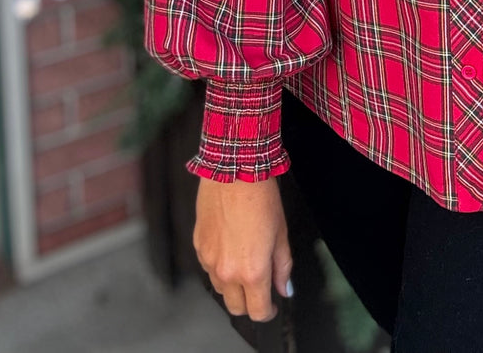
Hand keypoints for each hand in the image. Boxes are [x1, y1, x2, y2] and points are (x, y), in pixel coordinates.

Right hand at [194, 176, 292, 322]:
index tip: (272, 305)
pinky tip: (230, 249)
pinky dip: (219, 267)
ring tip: (245, 263)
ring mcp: (209, 261)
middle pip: (236, 307)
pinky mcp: (198, 246)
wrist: (234, 170)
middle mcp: (227, 272)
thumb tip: (284, 288)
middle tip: (260, 289)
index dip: (268, 311)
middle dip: (249, 303)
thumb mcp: (281, 233)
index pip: (258, 311)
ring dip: (233, 285)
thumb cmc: (261, 198)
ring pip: (220, 289)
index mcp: (252, 271)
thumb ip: (282, 266)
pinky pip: (208, 268)